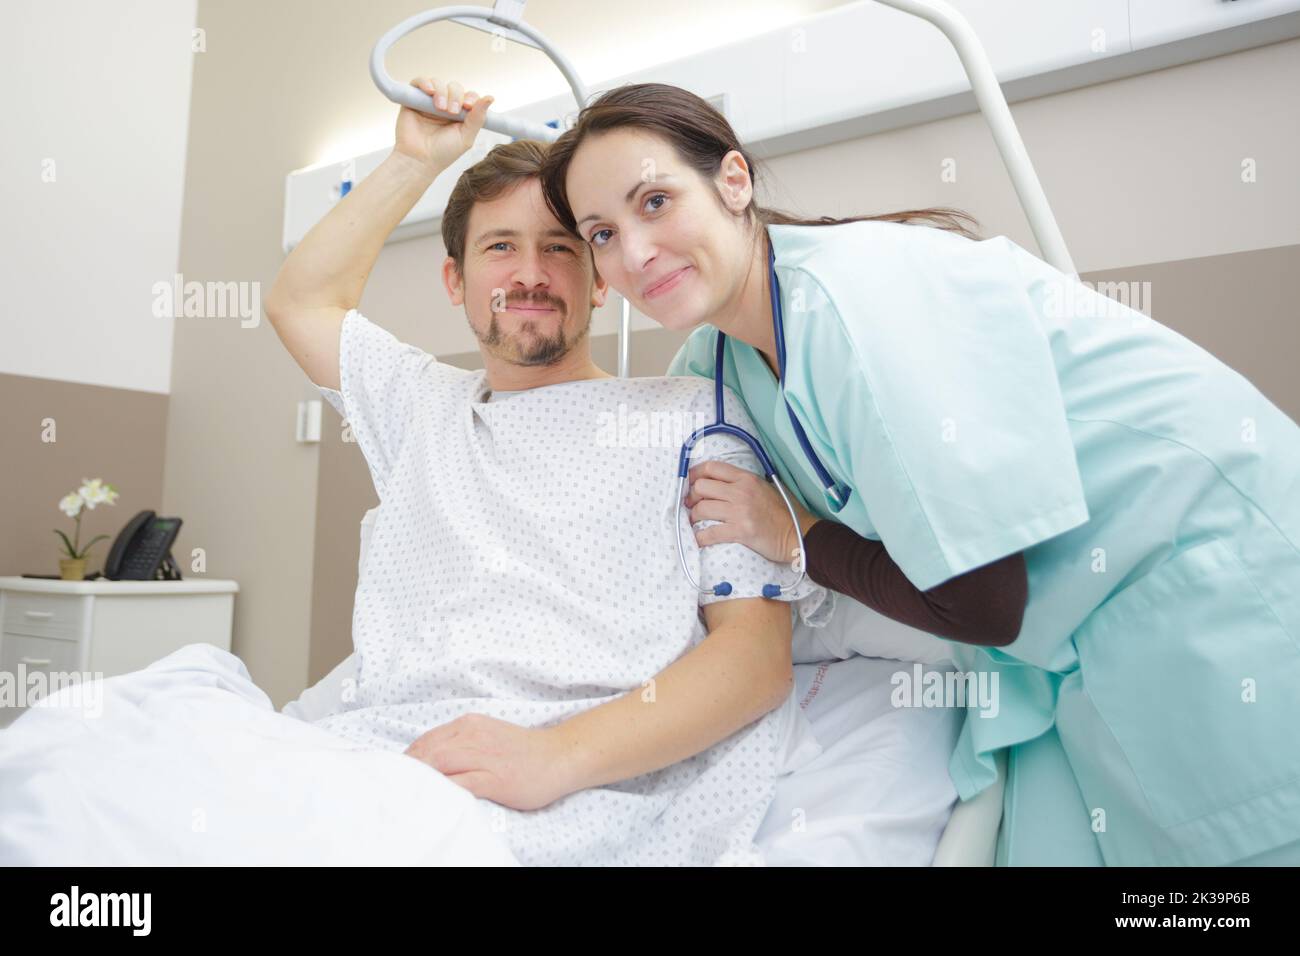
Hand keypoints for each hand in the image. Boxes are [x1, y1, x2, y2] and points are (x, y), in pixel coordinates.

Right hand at [394, 77, 493, 174]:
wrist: (419, 160)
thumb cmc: (442, 153)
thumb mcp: (466, 137)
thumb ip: (478, 118)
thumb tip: (490, 97)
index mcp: (460, 115)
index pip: (469, 97)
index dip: (471, 98)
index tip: (468, 106)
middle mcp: (445, 106)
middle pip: (454, 87)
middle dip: (455, 96)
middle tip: (452, 111)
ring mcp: (429, 102)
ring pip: (438, 83)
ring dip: (442, 92)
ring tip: (440, 108)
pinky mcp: (413, 99)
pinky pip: (419, 82)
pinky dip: (425, 82)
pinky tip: (429, 91)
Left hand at [404, 713, 576, 810]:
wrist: (559, 756)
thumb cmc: (523, 751)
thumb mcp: (488, 737)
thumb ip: (462, 744)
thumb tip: (432, 760)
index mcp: (469, 725)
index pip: (427, 740)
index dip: (409, 758)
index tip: (399, 774)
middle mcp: (473, 736)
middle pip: (428, 752)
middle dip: (408, 770)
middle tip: (397, 788)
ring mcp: (484, 757)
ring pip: (440, 764)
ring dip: (421, 779)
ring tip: (408, 794)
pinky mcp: (495, 778)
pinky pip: (462, 784)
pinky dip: (444, 790)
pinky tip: (436, 799)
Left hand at [685, 460, 818, 565]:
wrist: (799, 535)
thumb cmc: (784, 512)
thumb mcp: (767, 487)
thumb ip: (745, 482)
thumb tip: (722, 482)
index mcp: (747, 478)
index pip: (712, 468)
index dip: (694, 474)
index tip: (689, 482)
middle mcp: (741, 492)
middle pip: (701, 487)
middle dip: (692, 497)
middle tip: (692, 505)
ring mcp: (740, 512)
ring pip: (701, 509)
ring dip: (694, 517)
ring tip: (696, 522)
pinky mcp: (740, 532)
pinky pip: (709, 533)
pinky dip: (700, 537)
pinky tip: (700, 539)